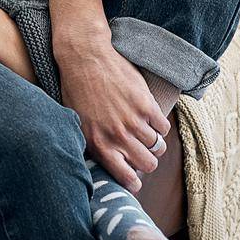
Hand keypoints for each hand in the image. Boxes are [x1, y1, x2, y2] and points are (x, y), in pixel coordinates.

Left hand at [55, 30, 169, 191]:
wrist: (85, 57)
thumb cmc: (76, 89)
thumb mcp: (76, 122)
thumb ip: (91, 143)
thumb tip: (104, 163)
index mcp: (98, 143)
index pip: (125, 177)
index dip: (133, 182)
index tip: (134, 179)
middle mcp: (117, 136)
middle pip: (148, 165)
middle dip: (146, 161)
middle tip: (141, 152)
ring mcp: (134, 121)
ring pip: (158, 147)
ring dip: (153, 142)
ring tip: (144, 133)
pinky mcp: (146, 105)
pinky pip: (163, 127)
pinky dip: (159, 125)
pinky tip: (148, 118)